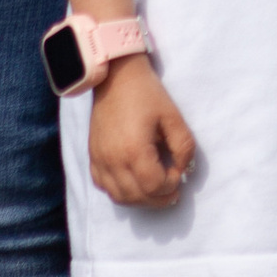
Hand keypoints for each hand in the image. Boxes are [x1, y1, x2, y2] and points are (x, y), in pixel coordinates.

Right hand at [89, 58, 196, 207]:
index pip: (154, 186)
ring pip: (119, 197)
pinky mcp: (93, 156)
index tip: (179, 172)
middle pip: (137, 197)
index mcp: (134, 150)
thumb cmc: (147, 94)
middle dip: (159, 198)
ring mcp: (99, 159)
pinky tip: (133, 183)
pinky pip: (103, 186)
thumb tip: (184, 170)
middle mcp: (113, 160)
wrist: (116, 76)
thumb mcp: (173, 117)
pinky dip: (120, 191)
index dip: (171, 185)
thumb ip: (184, 147)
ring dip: (140, 200)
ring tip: (155, 190)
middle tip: (173, 191)